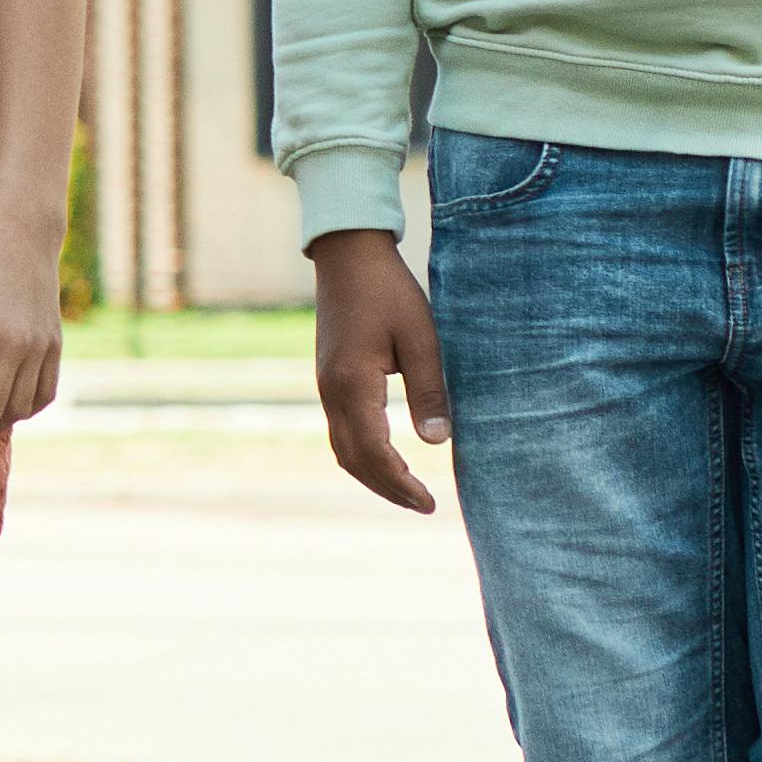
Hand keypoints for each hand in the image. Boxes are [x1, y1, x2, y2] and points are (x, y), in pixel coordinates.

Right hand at [311, 233, 445, 514]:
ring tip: (405, 488)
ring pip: (342, 449)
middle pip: (353, 460)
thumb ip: (428, 391)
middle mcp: (331, 392)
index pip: (375, 454)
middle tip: (423, 505)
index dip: (401, 484)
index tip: (431, 502)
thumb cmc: (390, 292)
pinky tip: (384, 455)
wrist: (348, 256)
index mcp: (353, 385)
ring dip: (371, 475)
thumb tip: (437, 442)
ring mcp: (325, 386)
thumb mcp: (422, 339)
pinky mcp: (328, 378)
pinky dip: (361, 454)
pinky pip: (339, 431)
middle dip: (386, 489)